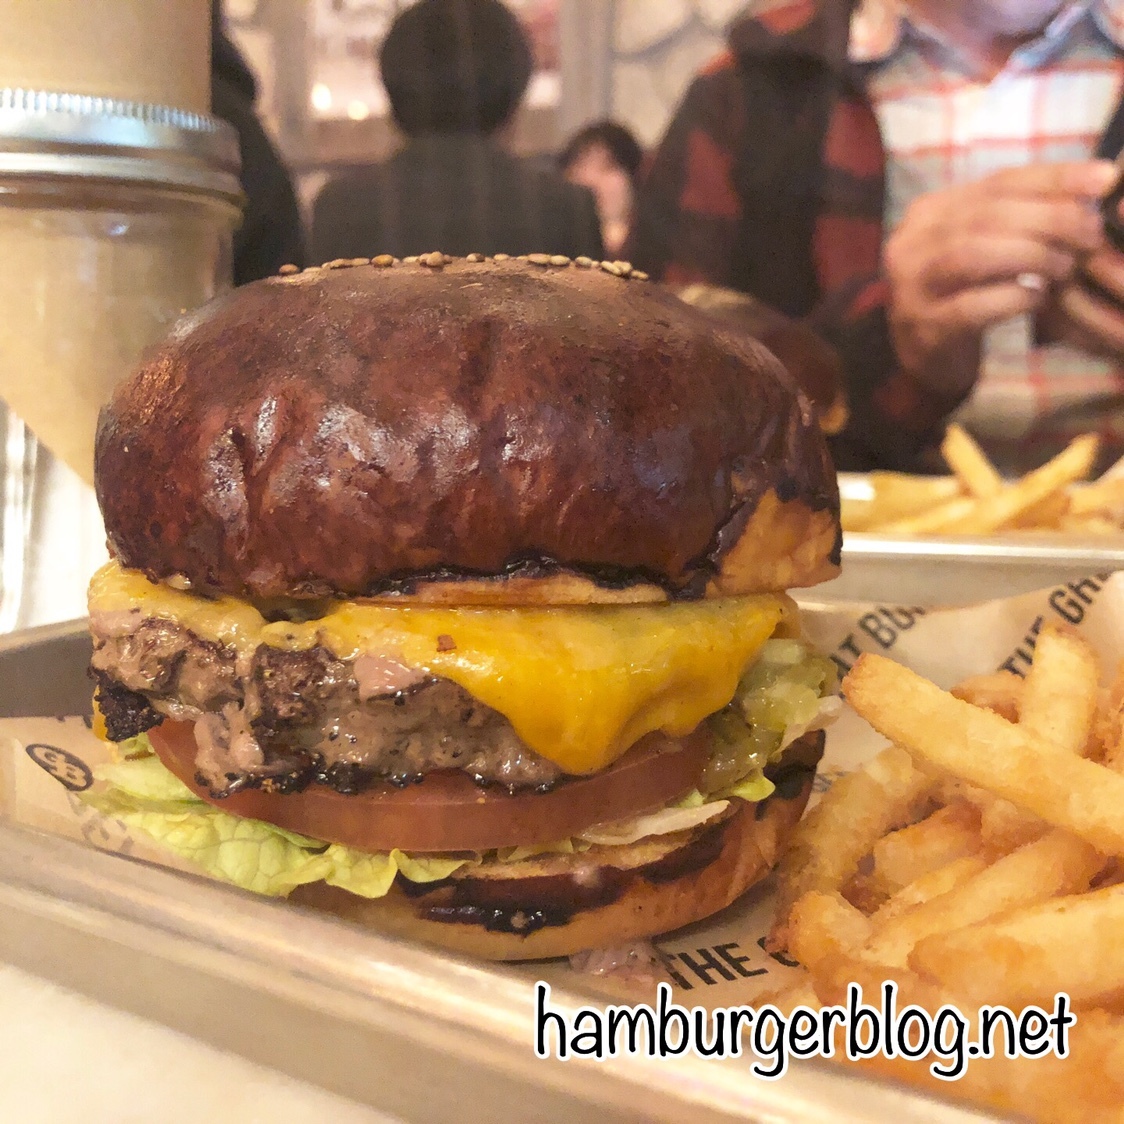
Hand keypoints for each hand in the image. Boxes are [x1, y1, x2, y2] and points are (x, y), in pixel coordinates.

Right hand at [884, 161, 1117, 395]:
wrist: (918, 356)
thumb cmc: (963, 293)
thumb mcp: (986, 245)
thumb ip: (1022, 216)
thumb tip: (1094, 185)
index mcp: (930, 212)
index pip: (999, 182)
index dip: (1055, 179)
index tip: (1105, 180)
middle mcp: (911, 243)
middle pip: (986, 216)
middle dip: (1050, 220)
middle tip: (1090, 234)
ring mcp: (911, 287)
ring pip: (973, 255)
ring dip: (1032, 257)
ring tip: (1065, 267)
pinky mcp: (923, 327)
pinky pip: (971, 307)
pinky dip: (1013, 299)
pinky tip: (1038, 299)